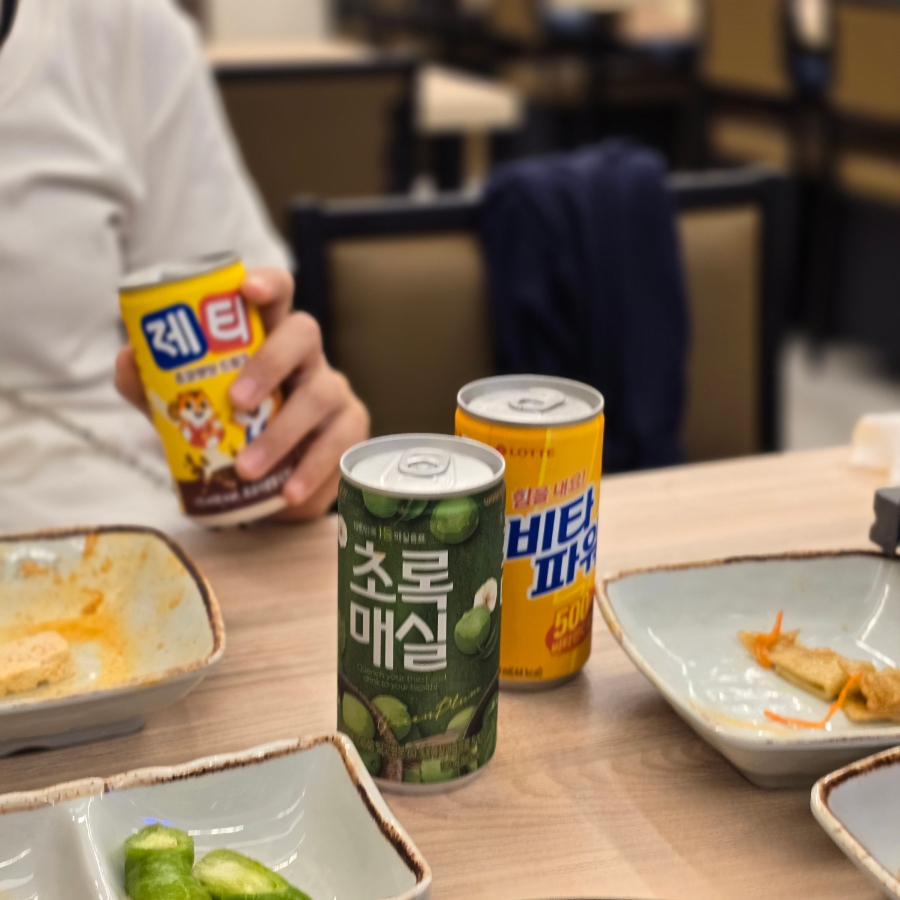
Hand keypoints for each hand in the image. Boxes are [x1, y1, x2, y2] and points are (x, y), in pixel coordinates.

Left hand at [115, 267, 369, 519]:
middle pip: (304, 333)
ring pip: (319, 395)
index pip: (277, 294)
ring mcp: (333, 390)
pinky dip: (312, 470)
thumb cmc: (231, 432)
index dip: (267, 284)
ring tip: (247, 468)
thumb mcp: (188, 408)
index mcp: (267, 337)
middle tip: (236, 402)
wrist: (270, 486)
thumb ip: (156, 384)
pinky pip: (339, 443)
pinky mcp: (350, 429)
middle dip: (270, 364)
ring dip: (281, 434)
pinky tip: (288, 491)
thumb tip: (128, 358)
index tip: (247, 291)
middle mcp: (305, 356)